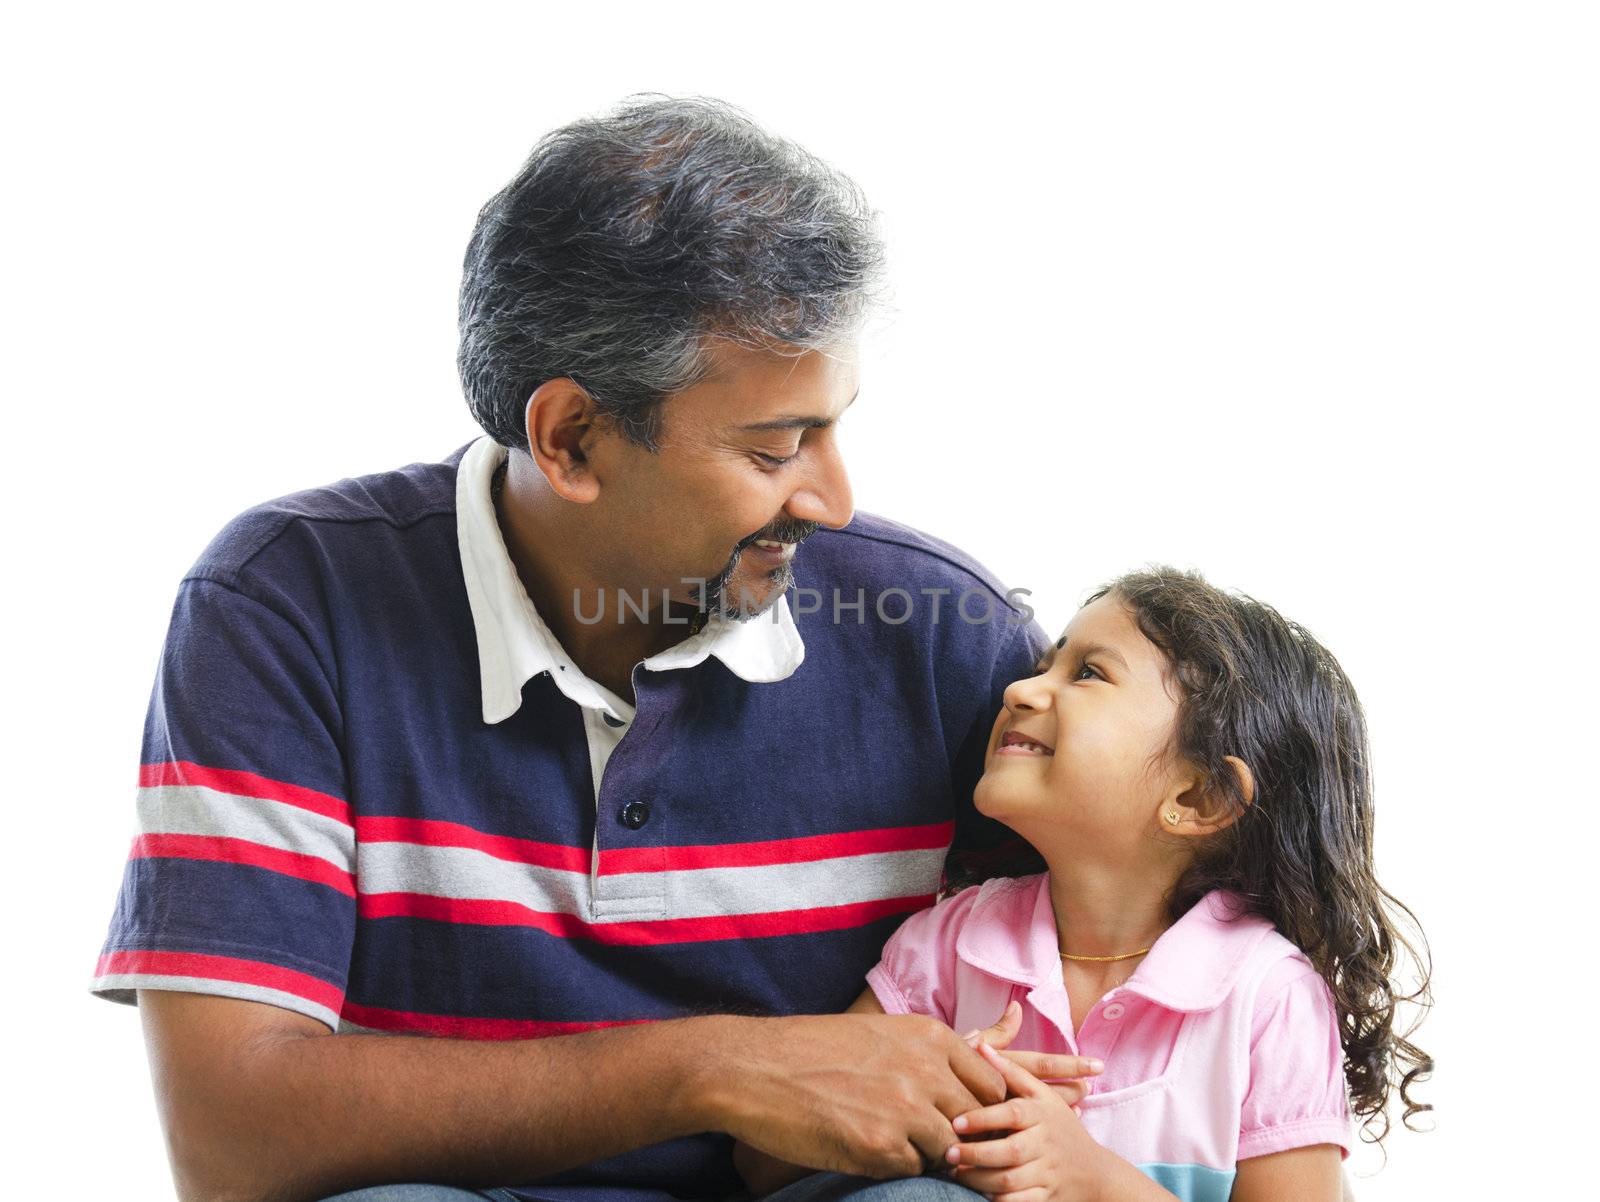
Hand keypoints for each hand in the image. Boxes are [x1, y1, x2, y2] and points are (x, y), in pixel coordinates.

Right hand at [708, 1012, 1103, 1181]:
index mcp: (928, 1038)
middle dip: (1004, 1142)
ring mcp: (904, 1107)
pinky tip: (874, 1158)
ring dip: (946, 1162)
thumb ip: (925, 1056)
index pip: (998, 1076)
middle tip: (1034, 1167)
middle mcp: (925, 1068)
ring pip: (953, 1150)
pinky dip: (903, 1171)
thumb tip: (975, 1056)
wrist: (753, 1068)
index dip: (1034, 1098)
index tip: (1077, 1103)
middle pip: (987, 1117)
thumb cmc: (812, 1052)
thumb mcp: (879, 1039)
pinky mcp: (880, 1144)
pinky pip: (911, 1169)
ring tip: (933, 1162)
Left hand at [944, 1039, 1119, 1201]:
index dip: (983, 1118)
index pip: (1012, 1114)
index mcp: (1042, 1114)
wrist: (1095, 1174)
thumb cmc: (1060, 1128)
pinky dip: (997, 1200)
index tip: (955, 1122)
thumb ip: (1012, 1071)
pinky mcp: (1046, 1198)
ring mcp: (1047, 1173)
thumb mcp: (1043, 1096)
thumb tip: (979, 1045)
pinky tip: (977, 1194)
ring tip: (955, 1173)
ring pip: (1010, 1181)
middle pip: (1009, 1152)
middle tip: (947, 1153)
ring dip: (979, 1180)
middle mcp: (1046, 1144)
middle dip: (976, 1154)